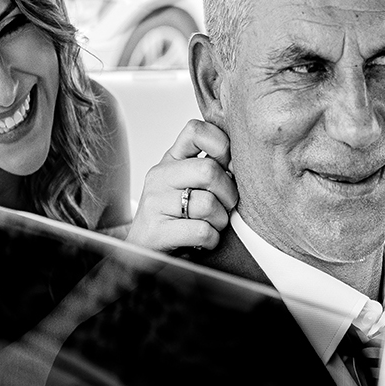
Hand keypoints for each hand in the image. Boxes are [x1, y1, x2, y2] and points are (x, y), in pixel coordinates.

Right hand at [126, 119, 237, 253]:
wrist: (142, 254)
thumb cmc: (175, 218)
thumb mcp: (189, 185)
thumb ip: (211, 168)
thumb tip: (241, 163)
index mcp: (170, 160)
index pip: (196, 130)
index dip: (222, 145)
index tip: (230, 167)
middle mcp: (159, 176)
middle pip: (208, 170)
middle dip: (229, 193)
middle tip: (227, 207)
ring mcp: (154, 203)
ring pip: (208, 204)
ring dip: (220, 221)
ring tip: (212, 226)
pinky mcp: (156, 230)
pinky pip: (201, 230)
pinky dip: (211, 239)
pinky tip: (203, 241)